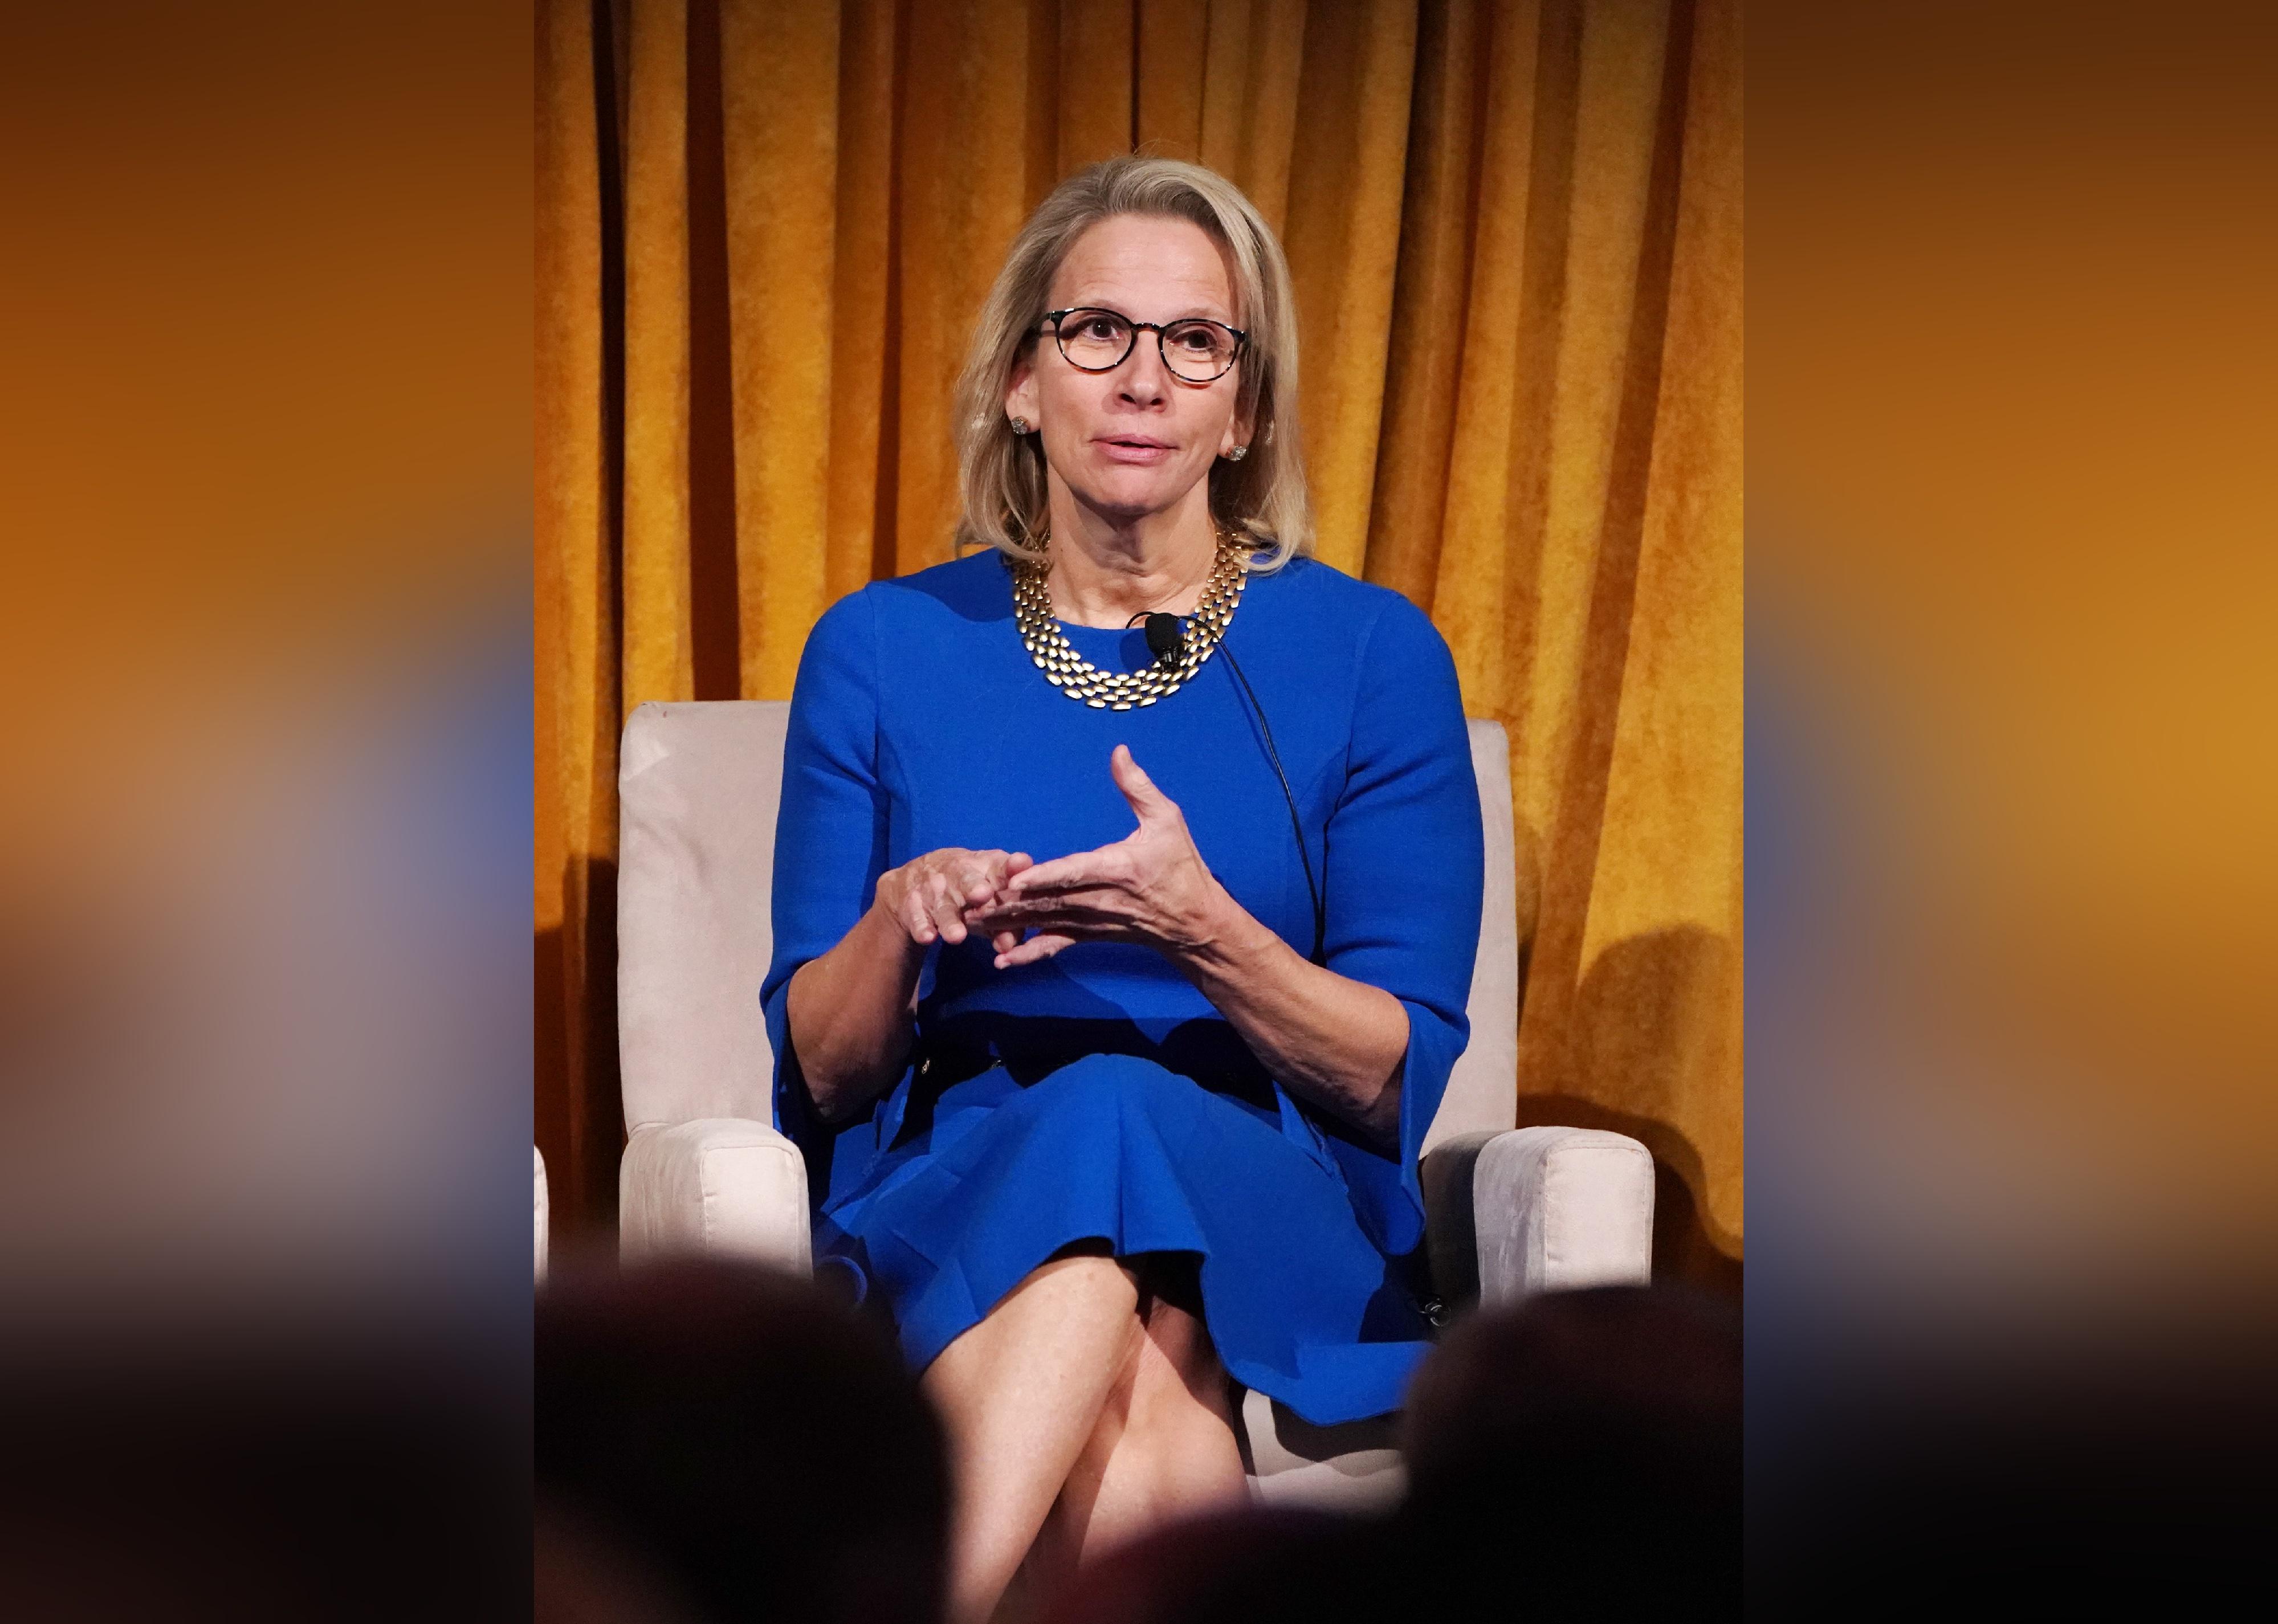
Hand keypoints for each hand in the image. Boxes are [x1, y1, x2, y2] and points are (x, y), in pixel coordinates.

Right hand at [873, 847, 1033, 948]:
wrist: (913, 883)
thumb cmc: (965, 892)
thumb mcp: (986, 902)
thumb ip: (1003, 925)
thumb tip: (1010, 947)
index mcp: (983, 867)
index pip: (999, 865)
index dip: (1010, 866)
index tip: (1020, 864)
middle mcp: (957, 873)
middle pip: (966, 879)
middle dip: (975, 886)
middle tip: (984, 895)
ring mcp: (933, 889)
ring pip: (943, 904)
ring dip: (950, 920)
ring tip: (957, 936)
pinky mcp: (912, 905)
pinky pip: (917, 917)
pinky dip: (922, 927)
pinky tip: (928, 937)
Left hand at [965, 745, 1229, 969]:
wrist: (1194, 922)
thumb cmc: (1181, 867)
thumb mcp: (1167, 820)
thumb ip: (1138, 787)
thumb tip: (1118, 752)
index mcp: (1118, 868)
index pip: (1076, 872)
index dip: (1045, 876)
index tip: (1016, 878)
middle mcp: (1102, 900)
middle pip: (1050, 900)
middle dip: (1010, 901)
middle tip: (974, 900)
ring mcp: (1094, 921)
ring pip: (1046, 921)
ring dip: (1009, 922)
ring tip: (973, 921)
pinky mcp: (1091, 935)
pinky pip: (1056, 945)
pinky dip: (1029, 953)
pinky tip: (1002, 959)